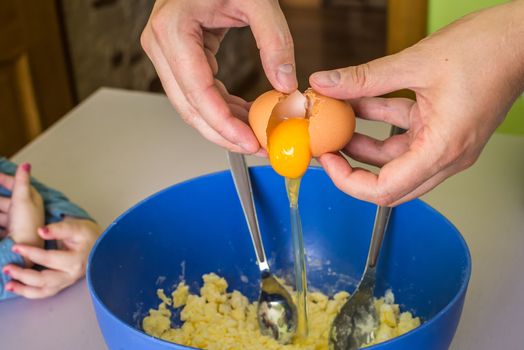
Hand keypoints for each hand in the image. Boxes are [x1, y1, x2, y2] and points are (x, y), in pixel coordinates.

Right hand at [0, 164, 43, 256]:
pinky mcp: (8, 232)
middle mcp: (23, 210)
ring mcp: (14, 222)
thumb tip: (26, 164)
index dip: (4, 178)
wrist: (23, 251)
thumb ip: (22, 182)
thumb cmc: (26, 224)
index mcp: (30, 200)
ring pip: (0, 212)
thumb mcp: (23, 199)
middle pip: (4, 200)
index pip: (16, 184)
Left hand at [2, 217, 100, 298]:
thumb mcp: (77, 227)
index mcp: (77, 260)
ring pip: (44, 291)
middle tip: (7, 268)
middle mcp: (72, 275)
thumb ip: (60, 229)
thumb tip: (41, 231)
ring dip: (24, 289)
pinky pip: (46, 292)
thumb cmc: (88, 235)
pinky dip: (30, 293)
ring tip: (8, 284)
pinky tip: (18, 288)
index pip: (50, 259)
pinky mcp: (63, 284)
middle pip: (45, 279)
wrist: (99, 245)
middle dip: (24, 275)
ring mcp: (67, 282)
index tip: (16, 246)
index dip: (31, 253)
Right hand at [141, 0, 296, 153]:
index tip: (250, 141)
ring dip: (223, 125)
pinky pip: (198, 92)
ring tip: (256, 135)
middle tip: (256, 148)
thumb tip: (286, 84)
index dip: (224, 124)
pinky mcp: (178, 57)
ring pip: (191, 106)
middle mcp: (161, 45)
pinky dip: (222, 108)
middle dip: (223, 133)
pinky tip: (245, 116)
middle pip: (189, 107)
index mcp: (173, 30)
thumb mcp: (257, 0)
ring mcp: (166, 52)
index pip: (197, 92)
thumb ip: (275, 41)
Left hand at [309, 1, 523, 205]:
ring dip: (364, 142)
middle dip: (352, 167)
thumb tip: (326, 83)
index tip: (327, 160)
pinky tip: (359, 104)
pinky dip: (381, 124)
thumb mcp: (414, 63)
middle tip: (327, 148)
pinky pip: (405, 136)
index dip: (348, 181)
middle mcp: (447, 155)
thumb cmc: (488, 50)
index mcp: (443, 148)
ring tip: (337, 120)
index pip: (386, 190)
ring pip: (394, 158)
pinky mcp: (444, 129)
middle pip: (389, 182)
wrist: (522, 36)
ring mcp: (446, 143)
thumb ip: (364, 78)